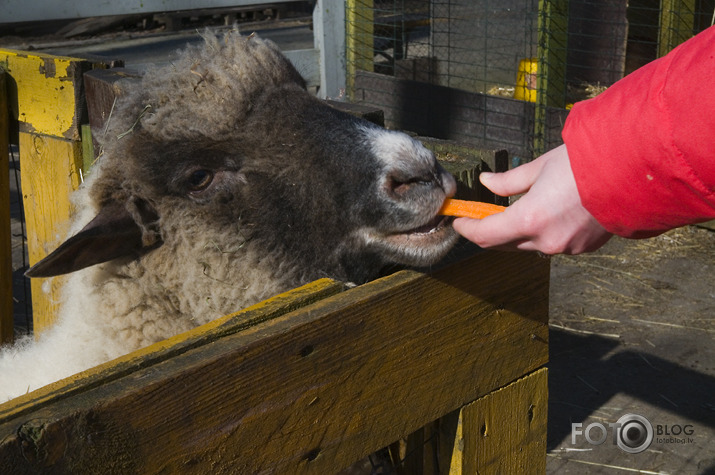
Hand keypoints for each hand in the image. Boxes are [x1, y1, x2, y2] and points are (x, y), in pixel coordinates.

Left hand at [452, 144, 611, 254]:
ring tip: (518, 211)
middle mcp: (545, 241)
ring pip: (529, 245)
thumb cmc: (585, 163)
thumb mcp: (540, 167)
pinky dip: (543, 233)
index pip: (485, 236)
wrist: (633, 172)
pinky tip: (550, 214)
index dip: (468, 229)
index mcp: (529, 220)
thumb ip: (509, 181)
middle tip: (481, 216)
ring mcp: (566, 248)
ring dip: (518, 232)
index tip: (459, 221)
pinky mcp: (583, 249)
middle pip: (504, 244)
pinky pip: (553, 244)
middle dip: (490, 231)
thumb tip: (487, 183)